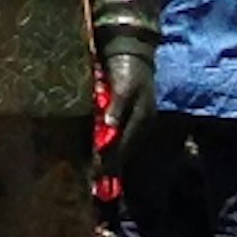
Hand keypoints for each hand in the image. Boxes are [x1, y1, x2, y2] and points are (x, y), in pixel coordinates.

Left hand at [100, 47, 154, 172]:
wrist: (133, 54)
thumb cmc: (128, 69)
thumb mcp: (124, 87)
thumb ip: (117, 106)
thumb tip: (110, 126)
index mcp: (142, 118)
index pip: (124, 145)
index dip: (111, 159)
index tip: (97, 173)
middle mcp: (142, 123)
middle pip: (125, 150)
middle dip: (111, 166)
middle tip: (94, 182)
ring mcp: (138, 120)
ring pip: (124, 146)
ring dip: (112, 161)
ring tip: (98, 176)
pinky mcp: (132, 117)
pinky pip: (122, 138)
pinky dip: (113, 148)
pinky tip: (104, 155)